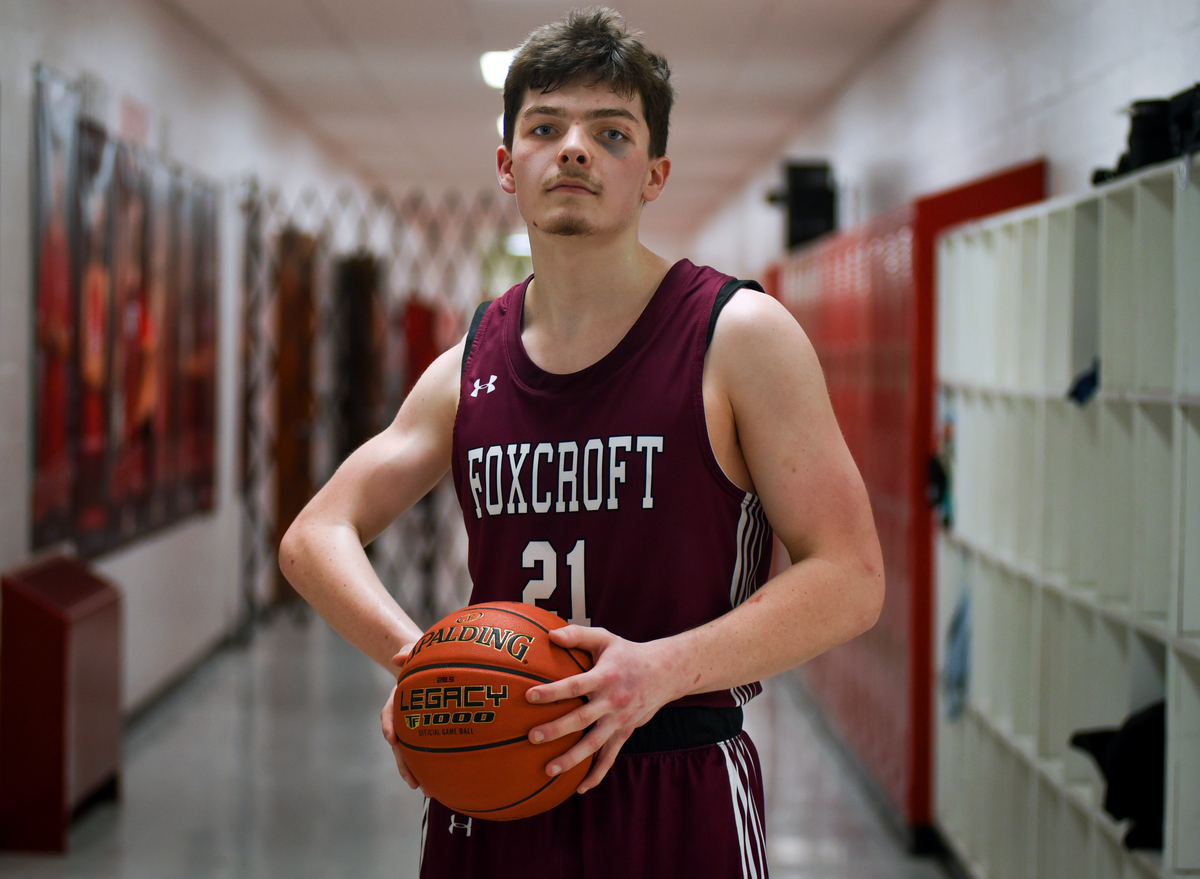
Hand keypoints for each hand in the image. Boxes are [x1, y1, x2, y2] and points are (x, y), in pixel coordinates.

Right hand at [381, 644, 419, 790]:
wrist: (428, 660)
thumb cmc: (420, 655)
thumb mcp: (412, 649)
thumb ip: (407, 652)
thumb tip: (398, 658)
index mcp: (399, 697)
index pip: (390, 712)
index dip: (389, 725)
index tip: (391, 738)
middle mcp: (404, 714)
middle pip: (400, 742)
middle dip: (404, 763)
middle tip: (412, 782)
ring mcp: (415, 723)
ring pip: (412, 751)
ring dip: (417, 771)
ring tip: (427, 790)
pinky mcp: (429, 728)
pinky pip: (428, 748)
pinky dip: (432, 764)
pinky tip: (441, 780)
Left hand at [524, 626, 681, 794]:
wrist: (665, 673)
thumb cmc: (626, 653)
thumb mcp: (604, 639)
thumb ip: (577, 635)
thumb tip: (549, 635)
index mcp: (605, 677)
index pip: (575, 685)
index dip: (553, 692)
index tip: (530, 696)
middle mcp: (612, 701)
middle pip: (581, 719)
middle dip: (556, 729)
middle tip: (532, 737)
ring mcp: (619, 720)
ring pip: (594, 744)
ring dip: (572, 759)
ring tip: (548, 770)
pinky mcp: (625, 733)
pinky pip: (610, 757)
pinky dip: (596, 774)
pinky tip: (579, 788)